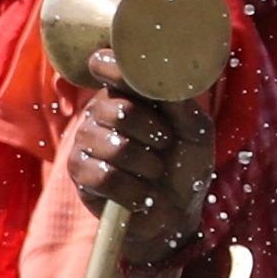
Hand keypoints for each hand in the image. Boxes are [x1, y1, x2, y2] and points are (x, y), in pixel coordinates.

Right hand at [64, 55, 215, 270]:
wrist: (177, 214)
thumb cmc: (185, 167)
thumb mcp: (196, 131)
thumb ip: (181, 103)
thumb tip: (165, 77)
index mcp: (126, 94)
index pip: (110, 69)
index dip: (111, 65)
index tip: (107, 63)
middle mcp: (100, 113)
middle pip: (117, 110)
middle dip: (151, 131)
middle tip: (164, 144)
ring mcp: (85, 143)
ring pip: (114, 146)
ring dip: (146, 165)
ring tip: (153, 173)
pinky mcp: (80, 175)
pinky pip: (104, 176)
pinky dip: (133, 190)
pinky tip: (141, 194)